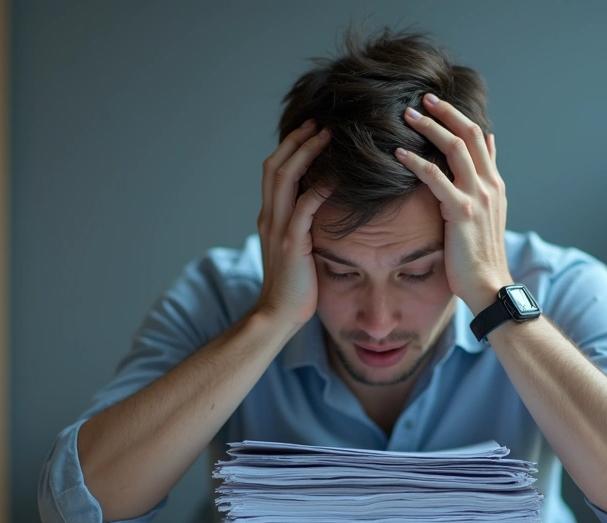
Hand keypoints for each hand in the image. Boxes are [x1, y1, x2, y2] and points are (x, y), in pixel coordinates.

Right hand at [254, 120, 331, 328]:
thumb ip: (301, 229)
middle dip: (297, 140)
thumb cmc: (293, 288)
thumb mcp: (294, 251)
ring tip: (328, 137)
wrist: (276, 315)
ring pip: (286, 178)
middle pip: (275, 166)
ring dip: (307, 153)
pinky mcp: (292, 242)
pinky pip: (305, 206)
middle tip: (319, 122)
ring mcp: (278, 228)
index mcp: (268, 217)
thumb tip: (322, 214)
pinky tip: (338, 175)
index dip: (289, 148)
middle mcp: (269, 217)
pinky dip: (321, 187)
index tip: (309, 131)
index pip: (273, 172)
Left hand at [395, 93, 510, 313]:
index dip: (457, 116)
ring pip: (454, 149)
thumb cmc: (480, 254)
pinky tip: (397, 154)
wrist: (489, 284)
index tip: (436, 102)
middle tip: (420, 98)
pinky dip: (415, 162)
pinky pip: (436, 178)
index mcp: (495, 183)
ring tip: (406, 116)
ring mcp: (478, 196)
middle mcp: (490, 184)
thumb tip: (486, 145)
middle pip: (468, 134)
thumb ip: (485, 180)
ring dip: (429, 128)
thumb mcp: (489, 213)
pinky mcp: (462, 211)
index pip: (478, 137)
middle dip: (444, 112)